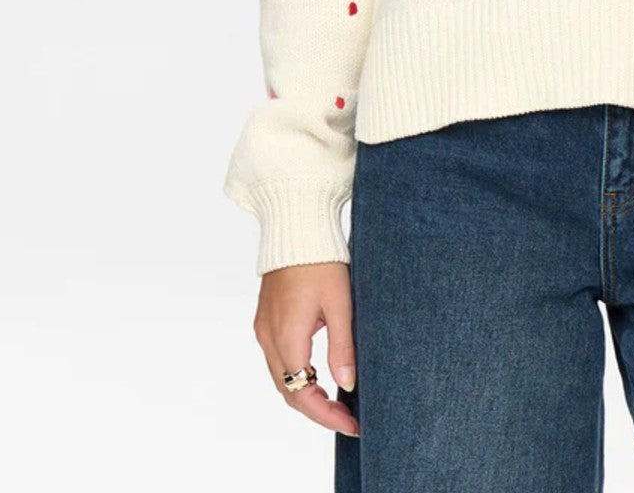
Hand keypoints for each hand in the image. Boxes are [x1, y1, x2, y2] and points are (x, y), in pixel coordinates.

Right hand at [253, 263, 359, 436]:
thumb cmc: (321, 260)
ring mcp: (263, 329)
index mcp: (287, 336)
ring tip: (337, 402)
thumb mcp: (340, 303)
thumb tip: (347, 385)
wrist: (296, 228)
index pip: (302, 393)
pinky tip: (318, 375)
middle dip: (318, 410)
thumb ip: (343, 347)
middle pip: (289, 391)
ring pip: (281, 377)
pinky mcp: (265, 320)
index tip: (351, 424)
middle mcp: (268, 338)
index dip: (326, 415)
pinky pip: (278, 359)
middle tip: (348, 418)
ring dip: (306, 394)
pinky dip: (296, 374)